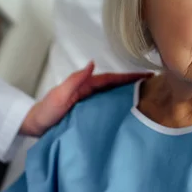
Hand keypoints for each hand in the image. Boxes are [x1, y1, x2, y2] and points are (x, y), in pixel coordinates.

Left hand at [19, 62, 152, 135]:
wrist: (33, 128)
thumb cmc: (45, 112)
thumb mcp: (59, 95)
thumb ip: (74, 81)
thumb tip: (92, 63)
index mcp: (86, 86)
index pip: (112, 79)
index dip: (130, 77)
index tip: (148, 76)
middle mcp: (91, 93)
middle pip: (117, 87)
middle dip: (135, 85)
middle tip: (157, 87)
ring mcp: (91, 105)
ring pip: (115, 98)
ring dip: (131, 96)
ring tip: (151, 99)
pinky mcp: (90, 117)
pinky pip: (109, 110)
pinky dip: (121, 109)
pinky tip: (132, 115)